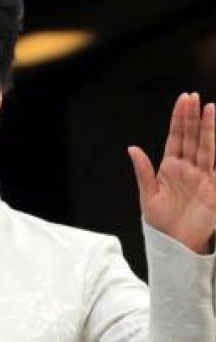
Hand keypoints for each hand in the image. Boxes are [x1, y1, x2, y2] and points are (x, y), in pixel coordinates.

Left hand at [128, 92, 215, 253]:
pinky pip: (215, 165)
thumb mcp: (147, 195)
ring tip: (209, 108)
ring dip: (207, 128)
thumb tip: (133, 148)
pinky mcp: (213, 188)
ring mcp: (202, 176)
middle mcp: (188, 168)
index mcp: (170, 168)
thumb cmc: (160, 223)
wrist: (174, 244)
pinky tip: (215, 136)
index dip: (179, 119)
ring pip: (206, 147)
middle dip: (192, 117)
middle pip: (191, 137)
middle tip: (193, 97)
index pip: (176, 137)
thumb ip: (143, 171)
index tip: (183, 101)